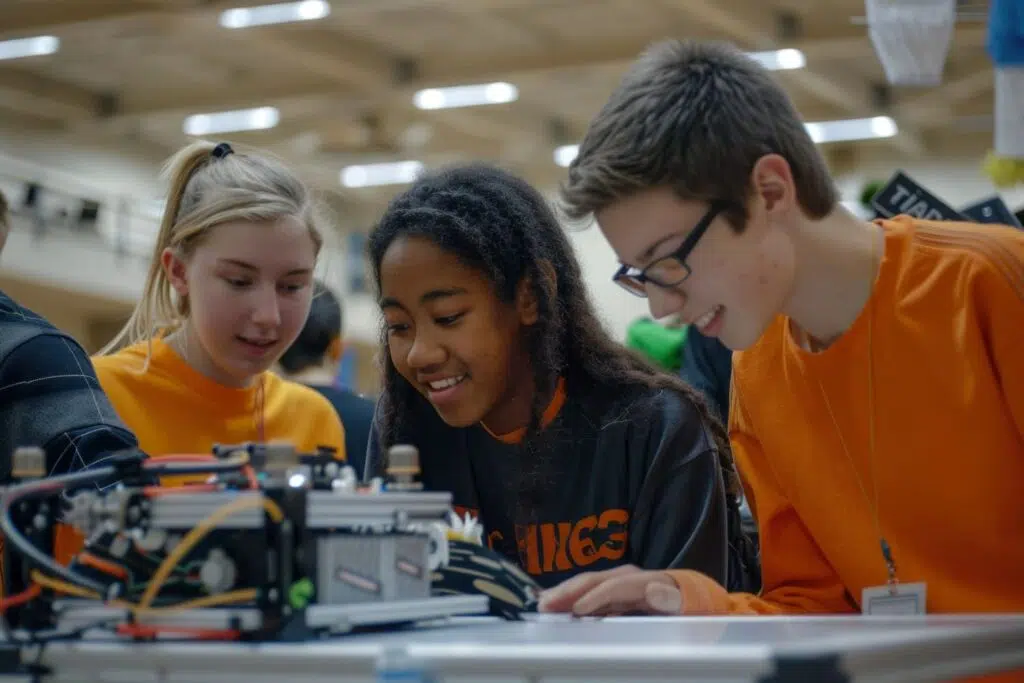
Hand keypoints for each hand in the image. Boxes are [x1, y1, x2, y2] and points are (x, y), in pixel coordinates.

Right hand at [536, 565, 681, 616]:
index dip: (595, 597)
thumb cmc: (679, 603)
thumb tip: (657, 591)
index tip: (576, 610)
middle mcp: (625, 576)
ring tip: (542, 604)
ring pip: (585, 585)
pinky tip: (555, 604)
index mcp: (641, 580)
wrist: (683, 595)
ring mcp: (615, 581)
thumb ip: (667, 597)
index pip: (614, 586)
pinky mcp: (610, 590)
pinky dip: (569, 598)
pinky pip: (586, 592)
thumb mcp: (678, 602)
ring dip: (563, 594)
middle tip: (544, 605)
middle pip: (593, 581)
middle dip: (568, 592)